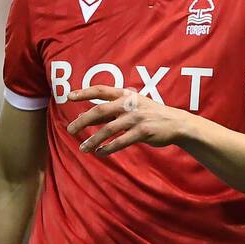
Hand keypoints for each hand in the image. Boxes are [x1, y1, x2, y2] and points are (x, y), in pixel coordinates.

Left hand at [66, 86, 188, 155]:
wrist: (176, 123)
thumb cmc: (149, 114)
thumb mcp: (131, 106)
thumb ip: (110, 110)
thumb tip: (83, 116)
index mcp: (125, 95)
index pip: (101, 90)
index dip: (84, 92)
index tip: (68, 96)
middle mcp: (129, 104)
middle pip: (100, 110)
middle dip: (83, 120)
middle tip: (70, 130)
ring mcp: (136, 117)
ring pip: (109, 129)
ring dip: (93, 139)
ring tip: (83, 148)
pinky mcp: (143, 131)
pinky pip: (121, 141)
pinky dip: (108, 148)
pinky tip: (100, 153)